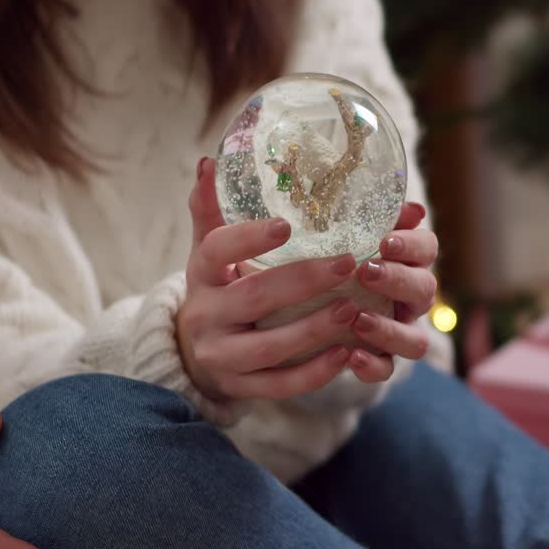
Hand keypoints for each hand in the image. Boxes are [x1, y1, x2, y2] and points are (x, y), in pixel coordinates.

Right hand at [178, 157, 365, 401]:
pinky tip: (347, 354)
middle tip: (348, 262)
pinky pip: (280, 384)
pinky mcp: (240, 388)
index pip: (216, 249)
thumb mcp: (208, 250)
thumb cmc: (217, 287)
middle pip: (254, 297)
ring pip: (270, 347)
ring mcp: (221, 356)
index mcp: (200, 273)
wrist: (193, 353)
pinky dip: (314, 373)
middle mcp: (205, 315)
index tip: (287, 225)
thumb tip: (211, 160)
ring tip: (354, 308)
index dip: (248, 238)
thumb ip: (212, 209)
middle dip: (303, 281)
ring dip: (315, 328)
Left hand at [348, 201, 437, 382]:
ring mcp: (399, 331)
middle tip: (366, 273)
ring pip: (416, 340)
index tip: (385, 242)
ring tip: (359, 320)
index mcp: (408, 262)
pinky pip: (386, 370)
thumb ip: (370, 218)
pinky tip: (351, 356)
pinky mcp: (380, 360)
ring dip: (390, 330)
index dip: (412, 245)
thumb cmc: (333, 256)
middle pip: (425, 290)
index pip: (427, 247)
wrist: (304, 302)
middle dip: (397, 281)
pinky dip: (372, 365)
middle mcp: (411, 299)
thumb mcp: (344, 233)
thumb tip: (412, 209)